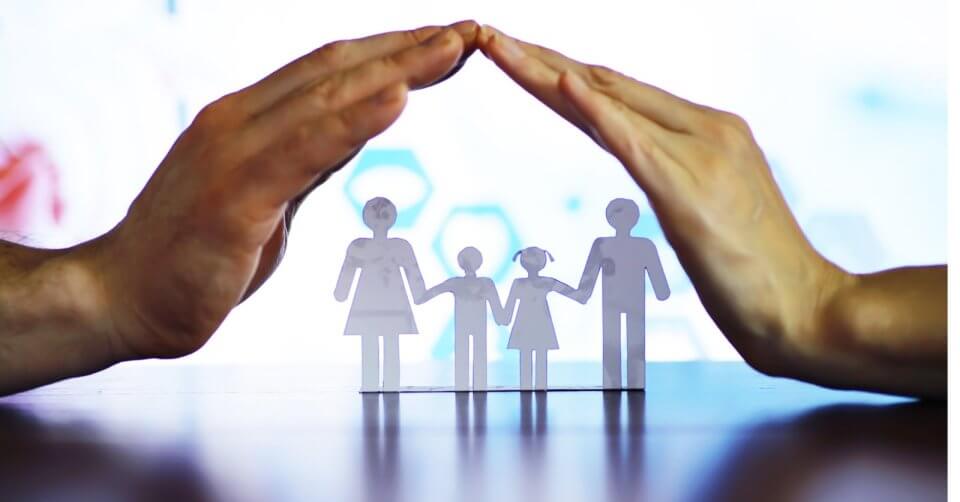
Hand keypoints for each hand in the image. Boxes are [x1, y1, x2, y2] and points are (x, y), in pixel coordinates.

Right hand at [86, 22, 478, 359]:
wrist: (119, 299)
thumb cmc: (192, 255)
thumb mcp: (262, 197)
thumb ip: (304, 161)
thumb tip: (351, 133)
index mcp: (245, 119)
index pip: (328, 71)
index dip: (389, 51)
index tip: (443, 43)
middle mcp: (239, 120)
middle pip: (337, 70)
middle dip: (408, 48)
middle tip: (468, 31)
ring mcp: (234, 152)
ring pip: (328, 97)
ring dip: (398, 68)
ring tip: (453, 47)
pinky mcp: (235, 194)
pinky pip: (307, 149)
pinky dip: (357, 121)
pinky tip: (401, 97)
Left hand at [477, 26, 844, 376]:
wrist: (806, 310)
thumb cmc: (757, 272)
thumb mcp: (707, 210)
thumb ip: (675, 177)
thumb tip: (641, 164)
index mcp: (706, 131)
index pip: (617, 94)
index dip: (561, 74)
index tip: (518, 57)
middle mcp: (702, 130)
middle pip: (604, 86)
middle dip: (539, 60)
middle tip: (487, 37)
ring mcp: (697, 156)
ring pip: (607, 102)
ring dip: (544, 71)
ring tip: (497, 46)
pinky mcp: (689, 191)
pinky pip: (633, 141)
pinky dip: (595, 111)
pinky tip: (562, 82)